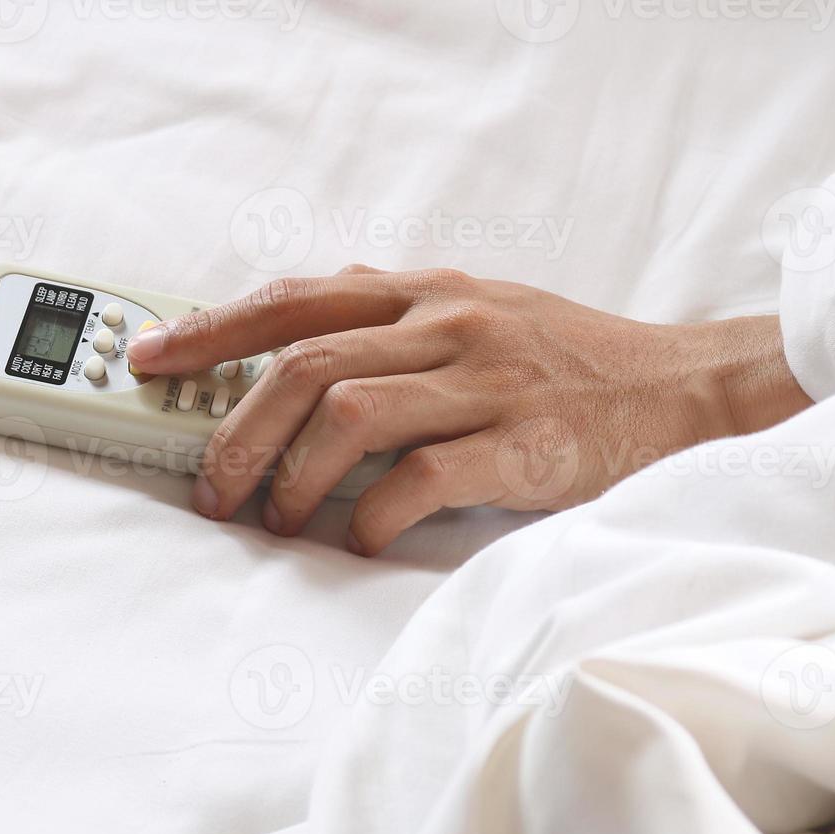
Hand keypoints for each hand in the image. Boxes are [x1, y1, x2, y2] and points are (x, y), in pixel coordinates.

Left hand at [124, 267, 810, 555]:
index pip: (298, 298)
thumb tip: (298, 364)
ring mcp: (486, 380)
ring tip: (277, 519)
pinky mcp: (523, 443)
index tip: (149, 358)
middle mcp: (449, 324)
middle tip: (209, 485)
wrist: (685, 389)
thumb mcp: (482, 318)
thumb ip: (399, 331)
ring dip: (293, 474)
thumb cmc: (572, 363)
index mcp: (430, 292)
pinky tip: (361, 539)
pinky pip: (420, 478)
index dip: (213, 327)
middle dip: (235, 427)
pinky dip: (372, 514)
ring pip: (349, 411)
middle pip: (305, 362)